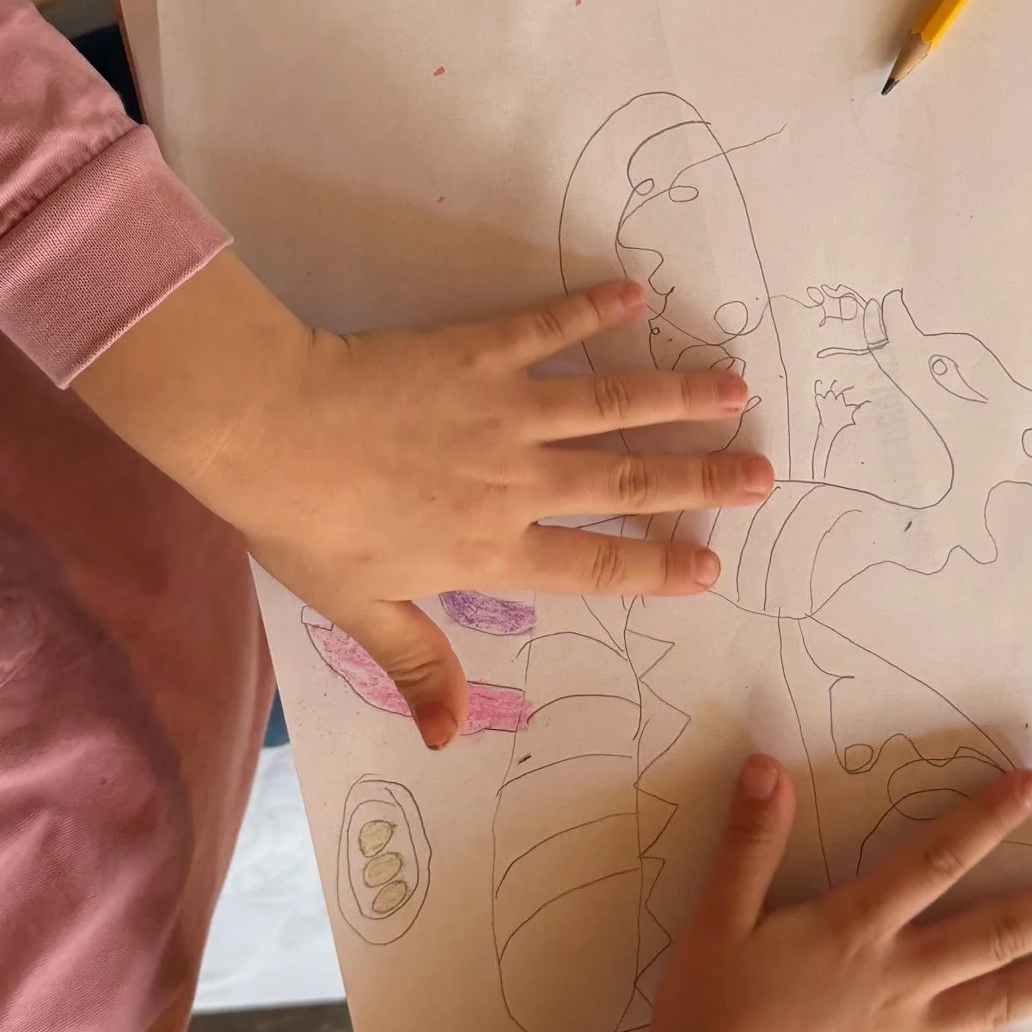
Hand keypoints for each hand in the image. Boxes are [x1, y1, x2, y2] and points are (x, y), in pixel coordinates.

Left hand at [74, 254, 773, 744]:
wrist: (268, 428)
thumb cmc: (307, 525)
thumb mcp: (359, 610)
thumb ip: (418, 665)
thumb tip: (449, 737)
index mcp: (491, 549)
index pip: (593, 567)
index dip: (656, 569)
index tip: (711, 567)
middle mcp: (516, 481)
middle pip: (627, 484)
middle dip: (702, 481)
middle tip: (763, 475)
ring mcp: (504, 410)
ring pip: (610, 405)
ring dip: (676, 396)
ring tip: (734, 389)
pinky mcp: (480, 351)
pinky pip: (547, 328)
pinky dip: (591, 310)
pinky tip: (633, 294)